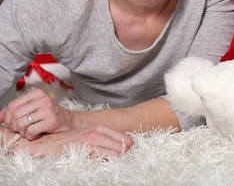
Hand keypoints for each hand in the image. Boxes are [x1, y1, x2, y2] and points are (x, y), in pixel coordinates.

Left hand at [0, 88, 74, 139]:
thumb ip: (17, 110)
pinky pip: (30, 131)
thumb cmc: (49, 116)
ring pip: (21, 124)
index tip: (10, 124)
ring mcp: (48, 110)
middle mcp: (43, 100)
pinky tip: (37, 134)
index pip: (12, 105)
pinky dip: (31, 137)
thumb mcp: (33, 109)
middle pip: (15, 115)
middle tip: (21, 130)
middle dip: (14, 127)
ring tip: (30, 132)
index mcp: (37, 94)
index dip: (7, 118)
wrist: (70, 122)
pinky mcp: (52, 121)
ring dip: (23, 132)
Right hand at [6, 125, 133, 157]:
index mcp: (101, 128)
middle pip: (125, 147)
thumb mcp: (88, 136)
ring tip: (110, 164)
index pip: (127, 140)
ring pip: (117, 154)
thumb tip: (122, 148)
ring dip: (117, 160)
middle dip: (124, 155)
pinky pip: (105, 159)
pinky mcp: (86, 149)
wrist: (46, 144)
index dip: (128, 150)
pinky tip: (101, 165)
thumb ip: (104, 140)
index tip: (124, 156)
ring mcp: (92, 140)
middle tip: (118, 161)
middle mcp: (99, 132)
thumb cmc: (68, 142)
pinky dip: (107, 163)